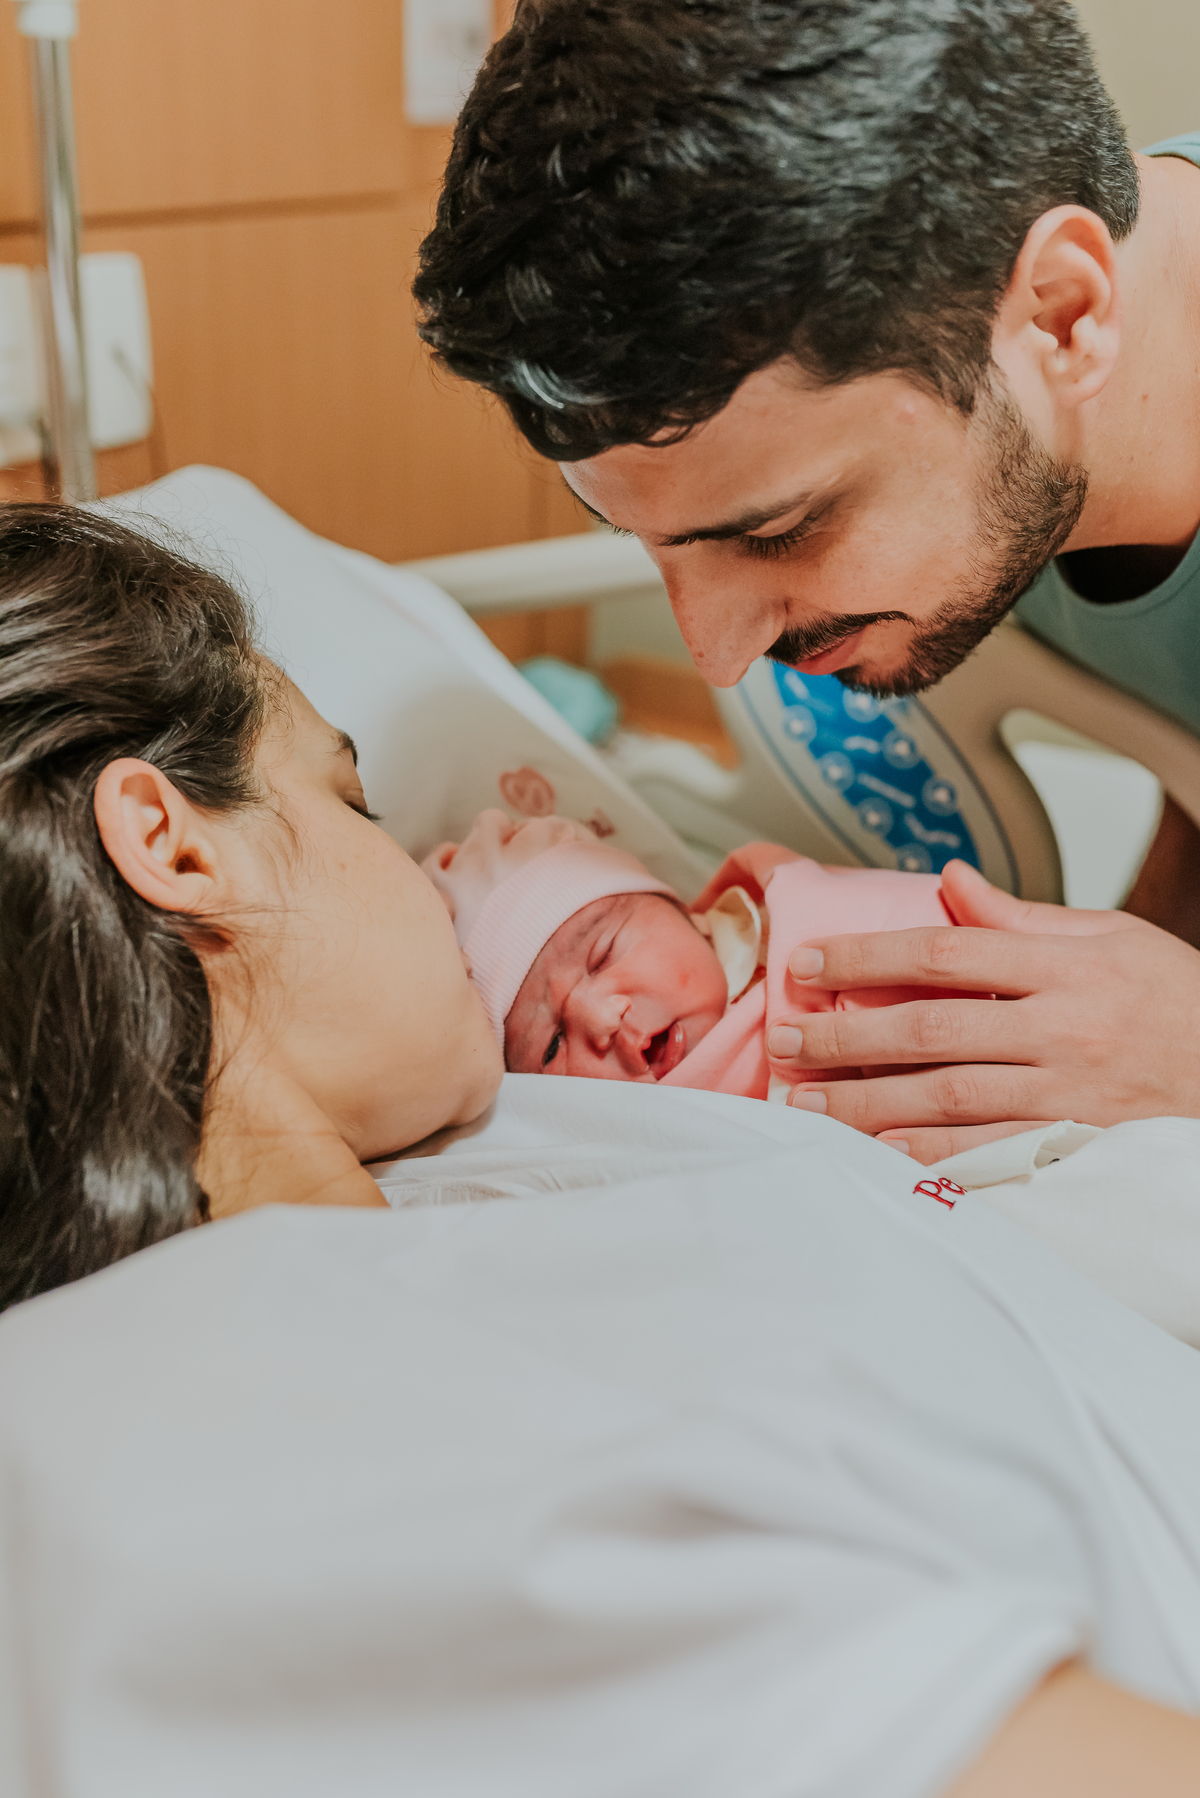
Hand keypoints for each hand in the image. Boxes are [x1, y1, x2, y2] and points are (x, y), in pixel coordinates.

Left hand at [765, 859, 1199, 1143]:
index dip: (868, 958)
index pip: (944, 954)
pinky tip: (871, 1152)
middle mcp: (1062, 1030)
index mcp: (1066, 967)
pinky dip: (922, 1157)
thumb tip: (950, 881)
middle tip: (787, 1038)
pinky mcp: (1072, 1148)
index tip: (811, 964)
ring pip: (945, 1099)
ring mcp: (1066, 1095)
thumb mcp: (1115, 938)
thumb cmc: (1180, 1003)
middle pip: (931, 1030)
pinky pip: (983, 1155)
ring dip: (864, 1102)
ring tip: (804, 1102)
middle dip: (846, 1035)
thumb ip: (1023, 917)